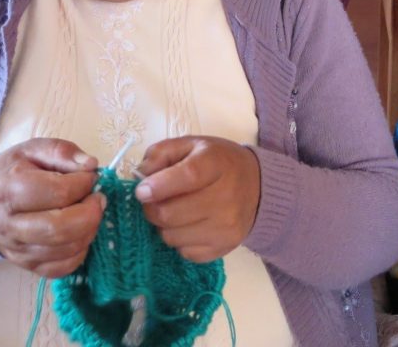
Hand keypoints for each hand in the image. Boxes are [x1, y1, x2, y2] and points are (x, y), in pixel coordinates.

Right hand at [0, 138, 103, 277]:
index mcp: (11, 190)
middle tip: (98, 200)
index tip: (91, 177)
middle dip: (90, 214)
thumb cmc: (13, 171)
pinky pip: (60, 269)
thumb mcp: (33, 149)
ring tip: (90, 214)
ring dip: (88, 232)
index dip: (84, 184)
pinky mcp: (25, 265)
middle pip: (59, 228)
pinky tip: (80, 234)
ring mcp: (16, 249)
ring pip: (63, 250)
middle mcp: (10, 225)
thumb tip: (91, 165)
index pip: (58, 192)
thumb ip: (63, 152)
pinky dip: (79, 253)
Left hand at [134, 136, 260, 262]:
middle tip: (155, 201)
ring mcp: (226, 227)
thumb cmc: (217, 162)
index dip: (158, 186)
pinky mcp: (224, 247)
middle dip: (152, 208)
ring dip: (165, 226)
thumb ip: (161, 153)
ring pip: (171, 237)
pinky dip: (180, 241)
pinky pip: (185, 252)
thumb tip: (140, 177)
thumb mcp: (191, 145)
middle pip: (170, 214)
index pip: (186, 177)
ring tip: (175, 212)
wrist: (257, 186)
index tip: (142, 191)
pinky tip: (189, 226)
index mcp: (216, 164)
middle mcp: (225, 197)